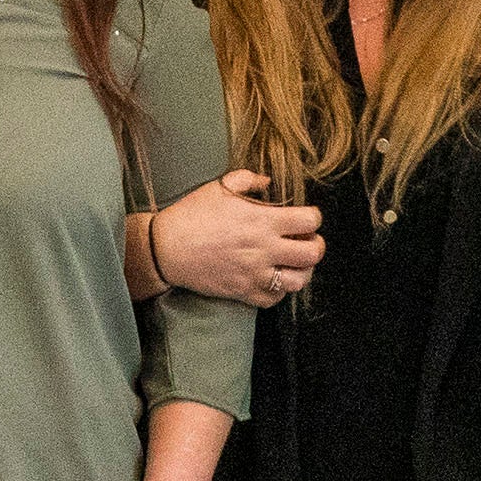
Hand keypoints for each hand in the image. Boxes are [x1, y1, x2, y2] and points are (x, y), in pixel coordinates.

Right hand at [153, 172, 326, 307]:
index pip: (310, 221)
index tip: (305, 217)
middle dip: (315, 245)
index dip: (313, 217)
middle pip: (313, 254)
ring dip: (302, 271)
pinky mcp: (243, 292)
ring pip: (299, 281)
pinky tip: (273, 279)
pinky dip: (279, 291)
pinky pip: (274, 299)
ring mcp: (254, 274)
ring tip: (294, 263)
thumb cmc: (192, 215)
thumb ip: (249, 180)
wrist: (165, 248)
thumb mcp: (219, 187)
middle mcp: (263, 249)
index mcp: (261, 221)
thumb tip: (268, 182)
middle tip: (306, 241)